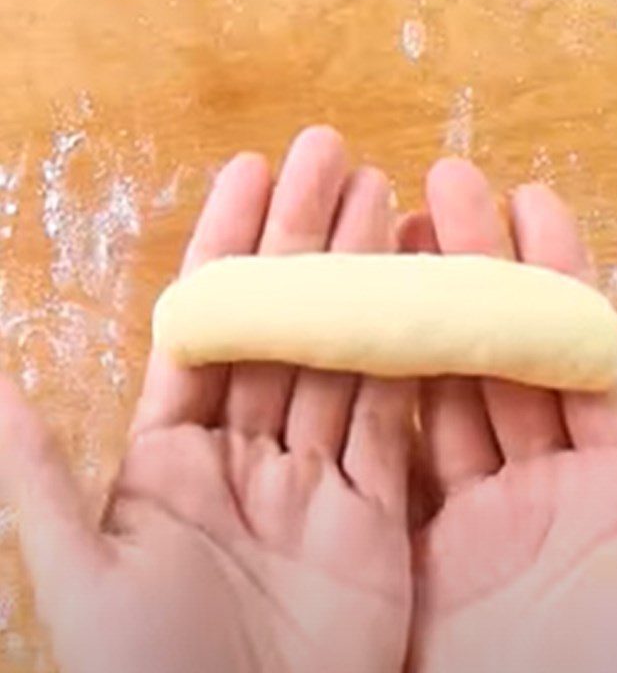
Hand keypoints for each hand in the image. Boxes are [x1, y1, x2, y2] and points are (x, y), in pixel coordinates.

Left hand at [0, 127, 413, 672]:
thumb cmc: (150, 672)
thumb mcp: (81, 571)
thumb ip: (38, 472)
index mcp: (176, 448)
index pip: (209, 318)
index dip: (229, 242)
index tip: (251, 170)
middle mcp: (249, 446)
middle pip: (285, 320)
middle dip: (307, 234)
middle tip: (333, 154)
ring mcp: (317, 473)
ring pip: (345, 355)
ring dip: (363, 279)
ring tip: (383, 199)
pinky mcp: (375, 510)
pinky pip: (393, 420)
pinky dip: (409, 359)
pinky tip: (420, 297)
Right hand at [402, 158, 616, 672]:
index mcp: (614, 475)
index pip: (580, 348)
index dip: (557, 270)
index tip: (530, 197)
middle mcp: (544, 477)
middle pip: (503, 351)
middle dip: (475, 268)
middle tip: (444, 190)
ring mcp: (479, 506)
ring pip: (444, 389)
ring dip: (420, 318)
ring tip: (390, 244)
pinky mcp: (424, 541)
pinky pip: (398, 456)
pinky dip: (378, 398)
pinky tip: (357, 338)